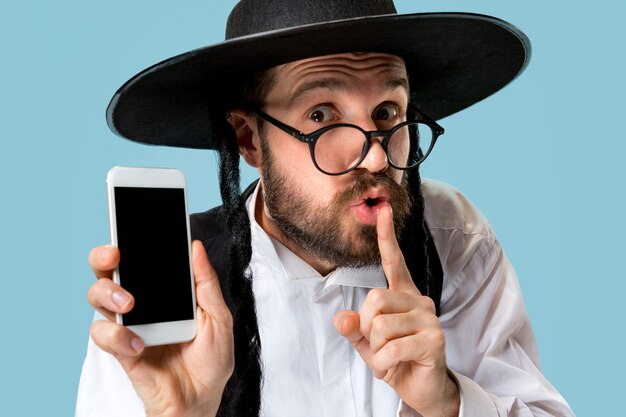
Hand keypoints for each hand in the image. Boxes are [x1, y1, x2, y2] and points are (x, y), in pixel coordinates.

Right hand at [87, 241, 233, 416]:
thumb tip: (195, 247)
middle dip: (104, 257)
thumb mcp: (218, 317)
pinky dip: (117, 337)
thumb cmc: (210, 360)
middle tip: (115, 255)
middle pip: (109, 271)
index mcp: (164, 292)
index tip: (132, 228)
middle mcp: (141, 304)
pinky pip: (103, 334)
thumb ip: (205, 283)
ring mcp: (128, 325)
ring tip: (129, 303)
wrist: (201, 400)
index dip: (131, 242)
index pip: (141, 261)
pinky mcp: (119, 349)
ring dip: (108, 293)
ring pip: (97, 297)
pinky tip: (139, 345)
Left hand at [333, 205, 459, 416]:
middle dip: (365, 327)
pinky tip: (395, 367)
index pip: (394, 261)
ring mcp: (429, 318)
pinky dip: (383, 363)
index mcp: (402, 294)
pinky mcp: (435, 339)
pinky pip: (392, 348)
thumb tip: (342, 318)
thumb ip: (353, 327)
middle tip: (376, 346)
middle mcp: (418, 300)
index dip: (386, 237)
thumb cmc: (395, 359)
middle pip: (374, 299)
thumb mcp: (366, 342)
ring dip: (375, 350)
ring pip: (381, 326)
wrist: (421, 389)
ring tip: (388, 358)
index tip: (384, 210)